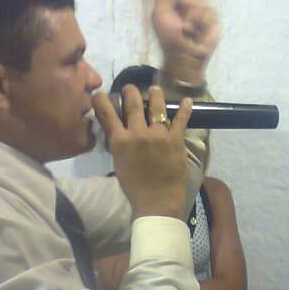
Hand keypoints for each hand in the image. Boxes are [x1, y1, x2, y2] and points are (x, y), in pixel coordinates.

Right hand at [92, 84, 191, 219]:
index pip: (106, 113)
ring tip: (155, 89)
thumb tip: (119, 132)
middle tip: (131, 88)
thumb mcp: (119, 164)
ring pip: (157, 106)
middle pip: (133, 104)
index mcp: (120, 141)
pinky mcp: (176, 140)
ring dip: (155, 94)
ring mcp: (158, 135)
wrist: (157, 202)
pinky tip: (187, 101)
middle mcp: (138, 133)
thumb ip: (119, 145)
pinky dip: (185, 109)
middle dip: (131, 91)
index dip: (102, 100)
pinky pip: (181, 120)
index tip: (100, 93)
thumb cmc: (135, 187)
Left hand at [148, 0, 219, 83]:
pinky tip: (196, 32)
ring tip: (187, 29)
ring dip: (191, 15)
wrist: (185, 57)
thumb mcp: (160, 14)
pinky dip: (200, 22)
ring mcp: (200, 8)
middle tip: (179, 16)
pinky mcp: (212, 18)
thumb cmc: (170, 39)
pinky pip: (208, 11)